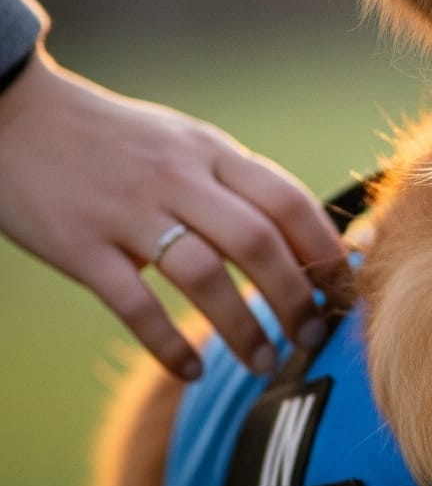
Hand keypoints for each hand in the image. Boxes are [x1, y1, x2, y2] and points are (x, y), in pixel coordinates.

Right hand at [0, 48, 349, 380]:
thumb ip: (238, 182)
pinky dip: (167, 344)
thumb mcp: (185, 142)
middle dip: (295, 297)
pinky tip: (190, 371)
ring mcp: (126, 212)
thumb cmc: (114, 138)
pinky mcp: (79, 246)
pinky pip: (134, 304)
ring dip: (242, 328)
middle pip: (257, 242)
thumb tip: (304, 233)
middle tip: (313, 336)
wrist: (14, 113)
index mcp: (210, 152)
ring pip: (202, 276)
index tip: (344, 291)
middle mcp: (176, 179)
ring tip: (265, 363)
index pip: (288, 200)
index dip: (324, 250)